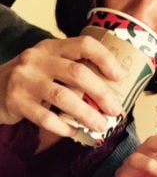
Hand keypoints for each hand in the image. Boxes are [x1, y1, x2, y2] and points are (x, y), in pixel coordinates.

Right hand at [0, 36, 123, 135]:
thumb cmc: (32, 79)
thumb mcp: (50, 65)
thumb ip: (74, 71)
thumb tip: (112, 92)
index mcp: (52, 47)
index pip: (84, 45)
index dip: (105, 59)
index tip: (119, 76)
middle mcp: (38, 59)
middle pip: (78, 73)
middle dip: (101, 93)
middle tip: (115, 110)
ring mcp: (25, 79)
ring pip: (64, 97)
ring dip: (87, 114)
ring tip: (101, 126)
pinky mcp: (16, 101)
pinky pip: (46, 117)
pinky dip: (64, 126)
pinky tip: (74, 131)